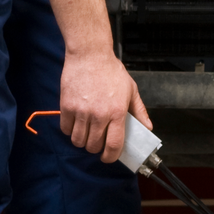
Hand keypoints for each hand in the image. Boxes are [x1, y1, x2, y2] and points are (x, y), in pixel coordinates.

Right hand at [57, 50, 151, 164]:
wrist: (90, 55)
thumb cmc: (111, 71)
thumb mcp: (131, 90)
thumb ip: (139, 111)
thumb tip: (147, 127)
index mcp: (117, 112)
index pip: (113, 145)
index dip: (110, 157)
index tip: (108, 158)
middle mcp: (99, 114)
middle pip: (93, 146)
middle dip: (95, 148)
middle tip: (97, 141)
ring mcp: (82, 111)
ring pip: (78, 141)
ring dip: (82, 141)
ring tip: (86, 134)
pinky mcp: (67, 106)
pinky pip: (66, 129)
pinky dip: (70, 131)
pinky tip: (75, 124)